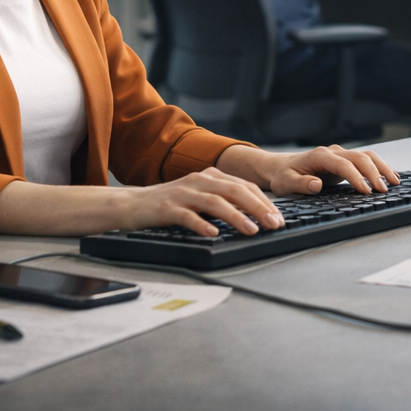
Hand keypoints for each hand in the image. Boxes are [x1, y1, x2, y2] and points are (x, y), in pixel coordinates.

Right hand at [119, 166, 284, 237]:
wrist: (132, 204)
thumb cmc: (171, 204)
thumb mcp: (201, 197)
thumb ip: (223, 201)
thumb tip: (255, 216)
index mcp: (211, 176)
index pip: (244, 186)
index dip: (264, 202)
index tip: (278, 218)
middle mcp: (199, 180)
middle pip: (234, 191)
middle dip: (257, 208)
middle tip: (273, 224)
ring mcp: (183, 193)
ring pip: (215, 202)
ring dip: (236, 216)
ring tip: (251, 230)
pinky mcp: (167, 207)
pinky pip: (187, 216)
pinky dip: (201, 224)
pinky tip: (212, 233)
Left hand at [216, 143, 399, 197]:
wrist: (282, 167)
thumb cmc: (283, 176)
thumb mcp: (286, 183)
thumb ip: (301, 184)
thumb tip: (316, 185)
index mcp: (320, 156)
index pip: (344, 164)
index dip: (356, 177)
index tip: (366, 191)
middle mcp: (333, 152)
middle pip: (360, 157)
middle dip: (374, 173)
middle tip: (384, 190)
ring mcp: (340, 154)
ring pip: (367, 156)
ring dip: (382, 167)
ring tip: (395, 183)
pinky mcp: (345, 160)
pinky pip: (366, 160)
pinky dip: (379, 167)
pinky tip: (390, 177)